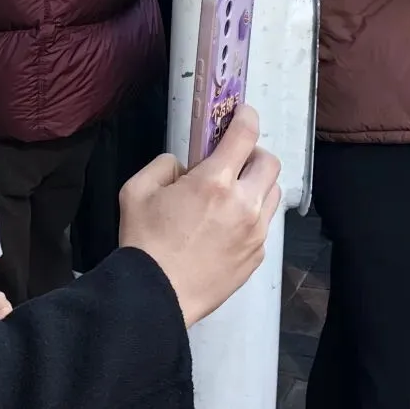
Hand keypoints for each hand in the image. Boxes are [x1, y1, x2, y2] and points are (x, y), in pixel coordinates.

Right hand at [118, 105, 280, 326]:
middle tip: (234, 160)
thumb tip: (182, 165)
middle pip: (270, 162)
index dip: (246, 116)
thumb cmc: (144, 243)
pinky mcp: (257, 255)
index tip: (242, 113)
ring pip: (273, 193)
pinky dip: (252, 216)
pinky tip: (227, 226)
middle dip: (254, 153)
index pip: (245, 134)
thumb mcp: (136, 191)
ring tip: (233, 193)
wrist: (157, 295)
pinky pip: (264, 224)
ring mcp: (255, 232)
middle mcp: (243, 203)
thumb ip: (162, 166)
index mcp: (214, 182)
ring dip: (257, 184)